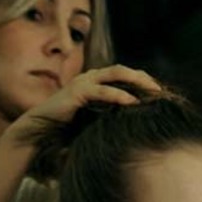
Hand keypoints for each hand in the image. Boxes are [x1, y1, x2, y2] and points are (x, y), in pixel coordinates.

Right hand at [11, 64, 160, 138]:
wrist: (40, 131)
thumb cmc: (66, 131)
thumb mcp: (94, 122)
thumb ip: (110, 118)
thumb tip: (133, 127)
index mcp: (95, 83)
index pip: (124, 76)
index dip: (142, 82)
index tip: (160, 94)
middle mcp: (90, 78)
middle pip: (124, 70)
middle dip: (144, 78)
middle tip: (161, 91)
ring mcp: (84, 82)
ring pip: (116, 74)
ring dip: (136, 81)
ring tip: (153, 92)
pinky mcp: (77, 92)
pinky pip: (103, 91)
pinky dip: (119, 95)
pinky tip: (132, 103)